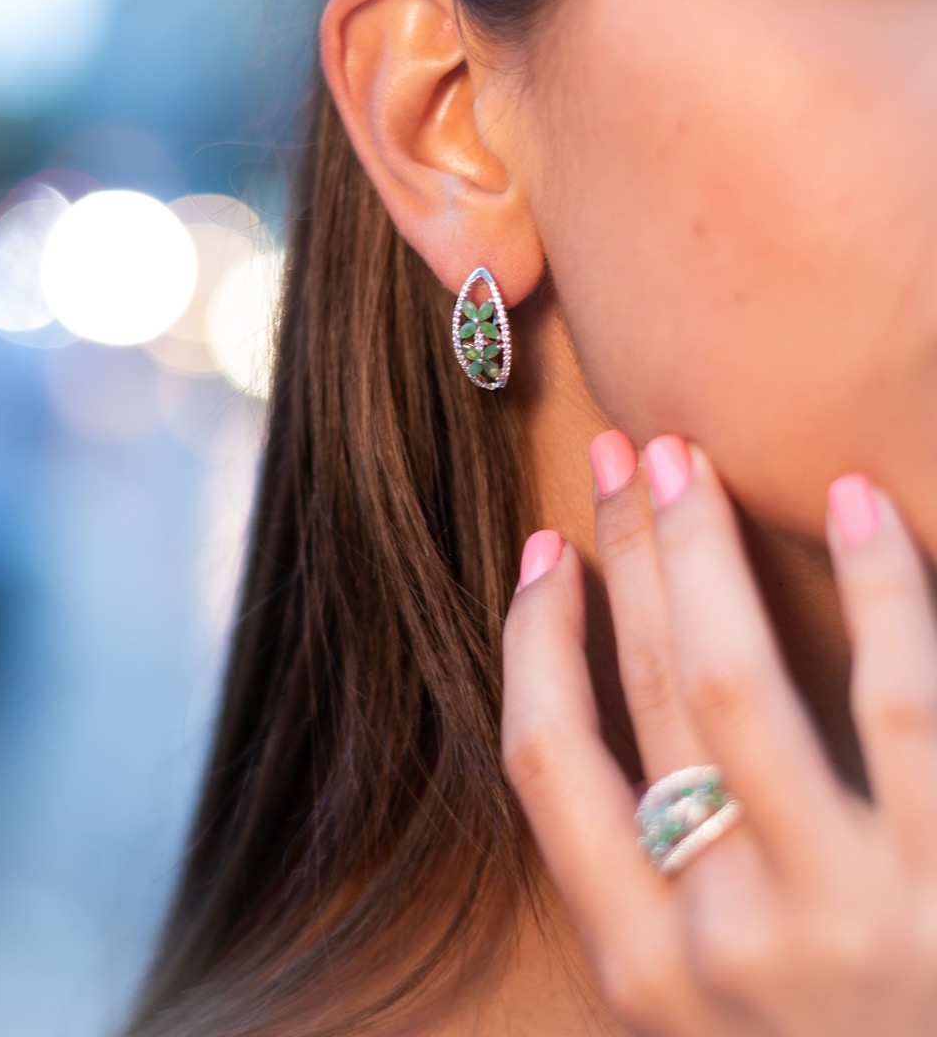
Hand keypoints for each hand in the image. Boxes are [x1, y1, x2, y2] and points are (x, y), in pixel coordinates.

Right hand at [500, 431, 936, 1036]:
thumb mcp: (715, 1010)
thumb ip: (667, 896)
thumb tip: (628, 707)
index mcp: (642, 968)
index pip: (546, 761)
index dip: (535, 638)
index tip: (546, 552)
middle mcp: (721, 940)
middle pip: (644, 694)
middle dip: (626, 553)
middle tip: (623, 455)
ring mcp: (842, 914)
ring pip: (733, 682)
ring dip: (700, 551)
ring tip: (687, 459)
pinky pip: (904, 697)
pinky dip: (878, 588)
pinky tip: (857, 506)